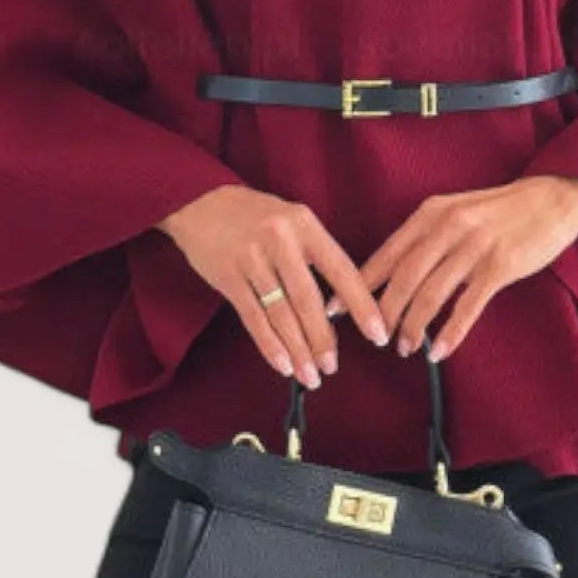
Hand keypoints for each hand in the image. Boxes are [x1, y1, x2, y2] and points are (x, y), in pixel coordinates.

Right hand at [159, 184, 390, 387]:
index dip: (361, 306)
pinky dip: (269, 345)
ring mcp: (252, 259)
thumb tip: (340, 306)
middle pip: (308, 299)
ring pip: (281, 314)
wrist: (199, 201)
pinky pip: (253, 318)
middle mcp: (280, 240)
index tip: (377, 335)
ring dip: (297, 350)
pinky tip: (282, 365)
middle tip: (332, 367)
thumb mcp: (292, 220)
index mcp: (305, 225)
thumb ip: (315, 254)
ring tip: (310, 375)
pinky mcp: (228, 276)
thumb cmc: (255, 215)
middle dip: (322, 339)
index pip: (341, 270)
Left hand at [324, 174, 577, 363]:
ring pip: (431, 294)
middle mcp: (448, 227)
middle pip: (403, 278)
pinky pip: (468, 305)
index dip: (359, 285)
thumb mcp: (456, 211)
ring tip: (406, 348)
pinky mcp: (500, 265)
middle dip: (385, 313)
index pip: (386, 253)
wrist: (552, 198)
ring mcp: (474, 246)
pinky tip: (440, 350)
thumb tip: (394, 274)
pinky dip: (451, 332)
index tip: (336, 309)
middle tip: (376, 339)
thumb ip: (427, 237)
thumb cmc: (501, 211)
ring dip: (415, 326)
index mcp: (431, 213)